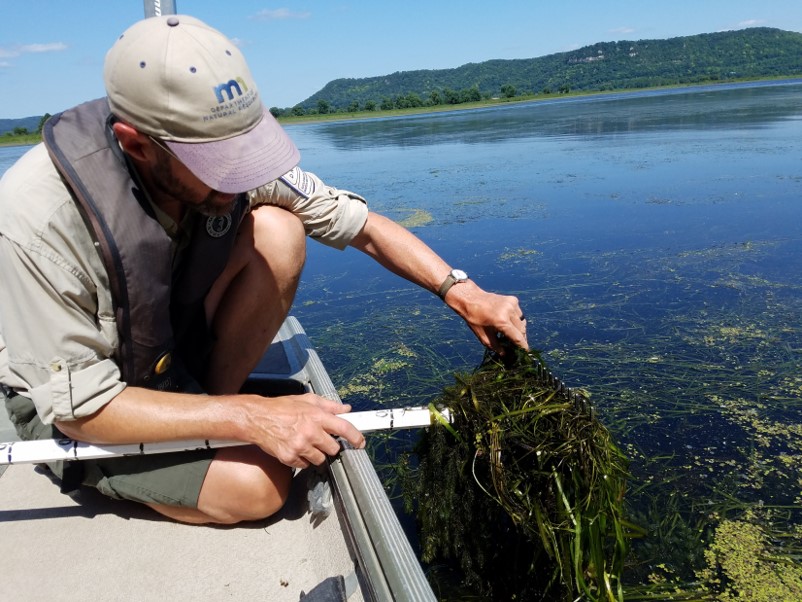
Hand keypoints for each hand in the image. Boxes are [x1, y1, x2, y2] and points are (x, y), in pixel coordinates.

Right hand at [242, 393, 365, 468]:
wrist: (257, 418)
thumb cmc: (282, 408)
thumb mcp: (307, 400)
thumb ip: (329, 405)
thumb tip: (345, 410)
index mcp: (316, 416)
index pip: (344, 428)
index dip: (356, 437)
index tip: (360, 442)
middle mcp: (310, 432)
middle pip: (333, 448)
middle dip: (330, 446)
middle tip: (320, 439)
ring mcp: (299, 446)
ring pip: (320, 459)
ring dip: (316, 454)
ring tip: (305, 442)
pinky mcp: (289, 457)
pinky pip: (305, 465)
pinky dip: (302, 459)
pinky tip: (295, 448)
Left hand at [445, 282, 527, 353]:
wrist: (471, 299)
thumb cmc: (474, 319)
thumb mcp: (483, 337)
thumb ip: (496, 347)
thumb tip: (506, 354)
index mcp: (501, 321)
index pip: (518, 337)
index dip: (523, 346)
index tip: (526, 353)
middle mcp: (509, 311)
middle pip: (522, 330)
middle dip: (521, 339)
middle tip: (517, 346)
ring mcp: (512, 303)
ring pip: (522, 322)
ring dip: (519, 329)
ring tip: (512, 335)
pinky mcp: (513, 299)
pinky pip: (519, 314)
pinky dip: (516, 320)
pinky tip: (508, 322)